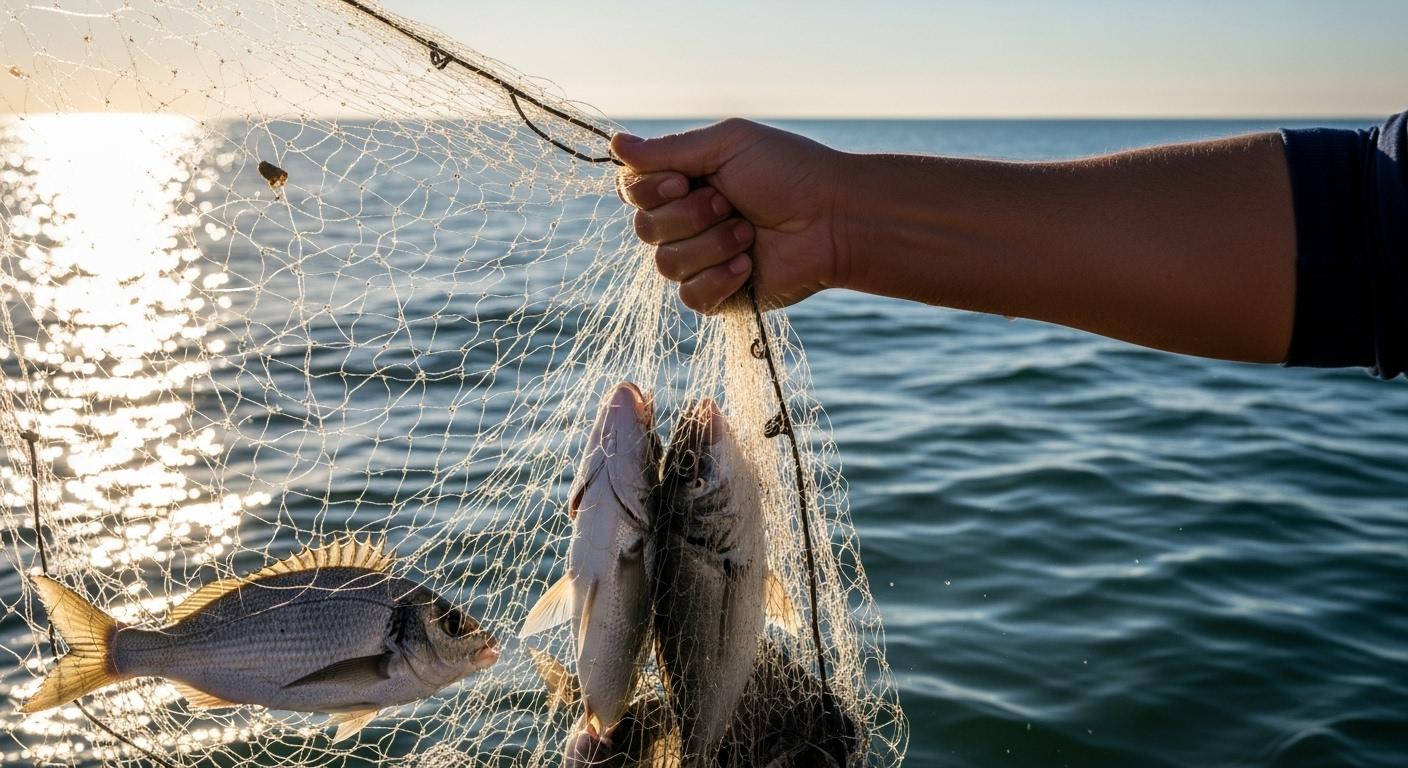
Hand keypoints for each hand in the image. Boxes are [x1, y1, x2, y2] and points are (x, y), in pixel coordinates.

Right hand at [611, 119, 847, 312]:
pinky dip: (718, 279)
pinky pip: (691, 297)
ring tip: (749, 233)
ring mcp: (702, 260)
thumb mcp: (728, 145)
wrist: (835, 218)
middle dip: (688, 216)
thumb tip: (614, 145)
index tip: (684, 181)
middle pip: (643, 229)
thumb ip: (668, 150)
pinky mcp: (720, 295)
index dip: (650, 191)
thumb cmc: (789, 173)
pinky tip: (749, 265)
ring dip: (711, 245)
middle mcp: (687, 222)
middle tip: (731, 204)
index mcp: (684, 182)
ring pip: (666, 264)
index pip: (632, 191)